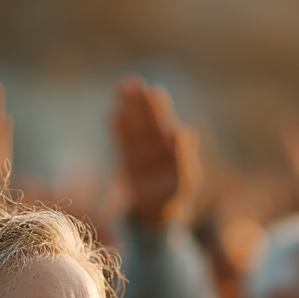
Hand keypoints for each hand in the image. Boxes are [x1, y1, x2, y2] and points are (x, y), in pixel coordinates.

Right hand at [110, 77, 199, 226]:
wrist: (157, 214)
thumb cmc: (175, 195)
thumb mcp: (185, 179)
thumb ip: (184, 156)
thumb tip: (184, 130)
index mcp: (172, 146)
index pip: (163, 122)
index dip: (158, 107)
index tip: (153, 92)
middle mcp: (156, 145)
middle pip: (146, 119)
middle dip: (139, 102)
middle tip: (131, 83)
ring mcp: (141, 152)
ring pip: (133, 126)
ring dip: (127, 109)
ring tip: (121, 88)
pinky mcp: (128, 161)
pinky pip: (122, 141)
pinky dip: (118, 129)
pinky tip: (113, 113)